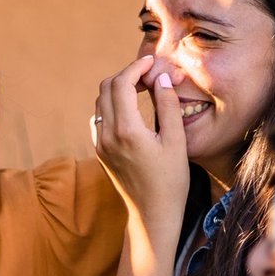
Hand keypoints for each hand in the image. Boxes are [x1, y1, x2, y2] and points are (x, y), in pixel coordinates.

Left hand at [89, 56, 190, 224]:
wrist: (152, 213)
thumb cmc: (170, 181)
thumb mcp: (176, 141)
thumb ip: (168, 106)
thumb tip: (161, 78)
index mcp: (126, 131)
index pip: (122, 83)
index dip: (137, 67)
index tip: (152, 62)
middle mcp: (106, 135)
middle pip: (107, 88)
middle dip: (127, 74)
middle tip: (150, 73)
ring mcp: (99, 143)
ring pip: (100, 101)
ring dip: (119, 88)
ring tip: (144, 87)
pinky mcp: (99, 151)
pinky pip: (99, 117)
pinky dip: (112, 104)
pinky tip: (132, 107)